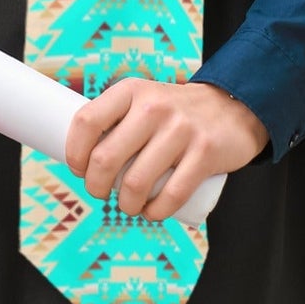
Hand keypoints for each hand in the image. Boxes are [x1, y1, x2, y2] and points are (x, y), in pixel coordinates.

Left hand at [63, 79, 268, 221]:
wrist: (230, 107)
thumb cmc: (172, 112)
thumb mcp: (142, 99)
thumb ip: (116, 119)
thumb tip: (80, 155)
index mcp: (131, 90)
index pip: (87, 121)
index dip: (74, 152)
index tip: (77, 168)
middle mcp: (153, 107)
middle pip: (105, 158)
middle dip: (95, 186)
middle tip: (98, 192)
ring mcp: (180, 130)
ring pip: (136, 183)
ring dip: (125, 205)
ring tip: (127, 206)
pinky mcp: (205, 153)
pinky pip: (171, 195)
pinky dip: (155, 213)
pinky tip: (150, 213)